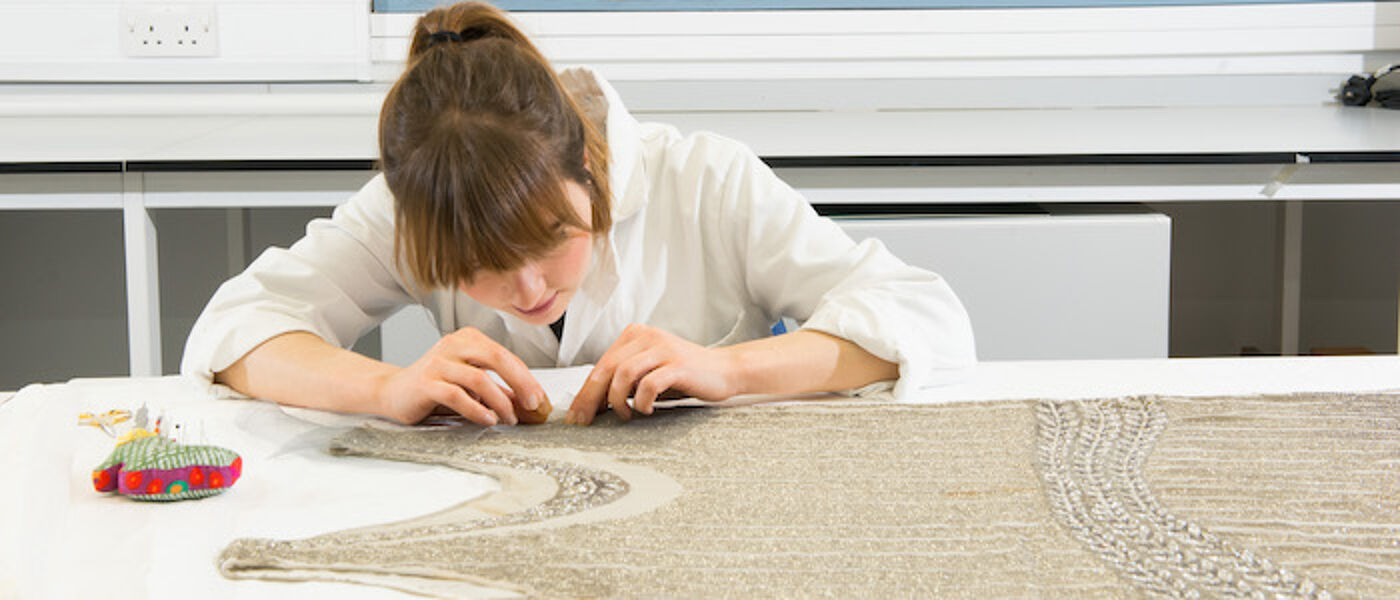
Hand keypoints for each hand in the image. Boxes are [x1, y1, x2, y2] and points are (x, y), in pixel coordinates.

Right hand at [375, 327, 548, 426]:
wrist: (392, 392)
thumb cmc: (434, 387)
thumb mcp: (469, 383)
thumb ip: (496, 389)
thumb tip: (529, 404)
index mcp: (467, 339)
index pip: (504, 354)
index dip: (525, 376)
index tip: (538, 397)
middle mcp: (453, 345)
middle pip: (496, 358)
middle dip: (520, 382)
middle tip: (532, 403)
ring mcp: (438, 363)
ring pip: (478, 379)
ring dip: (500, 401)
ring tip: (509, 418)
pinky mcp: (426, 383)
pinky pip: (457, 395)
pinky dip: (477, 409)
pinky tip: (488, 419)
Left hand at [567, 324, 742, 424]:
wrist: (725, 370)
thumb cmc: (685, 376)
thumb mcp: (649, 373)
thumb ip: (624, 381)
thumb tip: (591, 403)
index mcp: (635, 335)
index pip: (601, 364)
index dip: (585, 392)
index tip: (576, 415)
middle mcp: (647, 337)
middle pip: (607, 368)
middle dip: (591, 399)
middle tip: (585, 422)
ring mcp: (663, 349)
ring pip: (623, 374)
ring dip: (618, 400)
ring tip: (626, 414)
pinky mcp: (679, 364)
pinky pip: (649, 384)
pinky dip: (642, 401)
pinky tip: (646, 410)